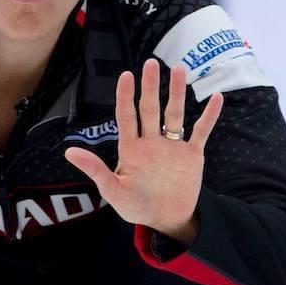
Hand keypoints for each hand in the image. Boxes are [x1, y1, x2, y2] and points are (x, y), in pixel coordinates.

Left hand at [64, 58, 222, 244]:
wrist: (167, 220)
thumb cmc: (137, 207)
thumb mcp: (113, 191)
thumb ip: (95, 170)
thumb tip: (69, 153)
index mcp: (131, 149)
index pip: (127, 116)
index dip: (125, 96)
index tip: (126, 75)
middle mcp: (151, 142)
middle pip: (150, 109)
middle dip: (151, 87)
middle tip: (151, 64)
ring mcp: (173, 146)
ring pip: (175, 113)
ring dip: (177, 93)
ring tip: (179, 69)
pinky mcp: (192, 155)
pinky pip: (201, 131)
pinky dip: (209, 116)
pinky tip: (217, 98)